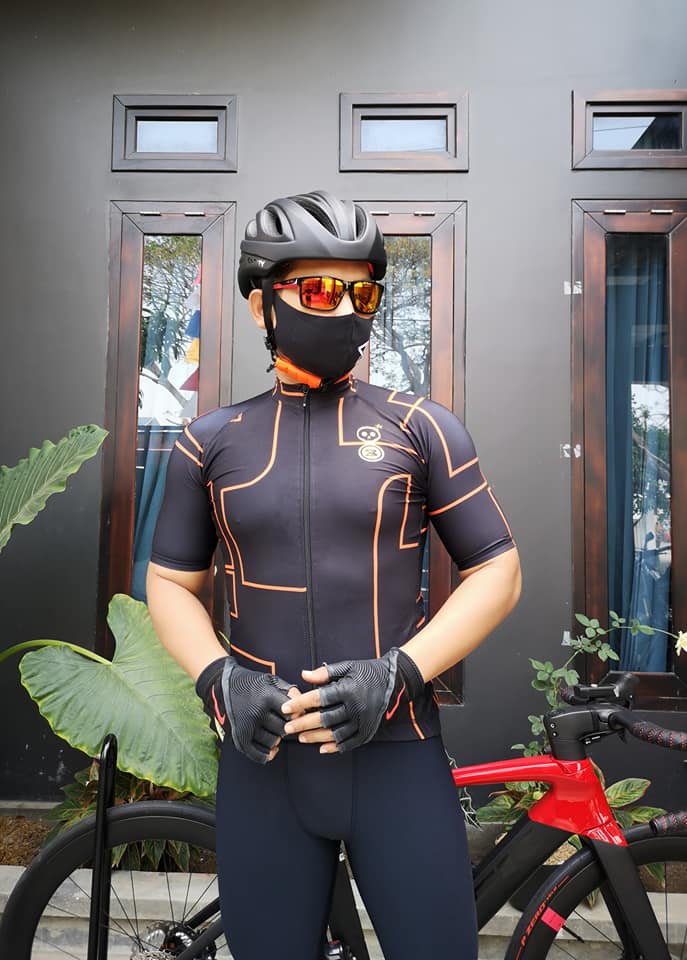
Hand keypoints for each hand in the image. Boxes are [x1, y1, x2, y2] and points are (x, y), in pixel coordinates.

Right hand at [195, 657, 299, 763]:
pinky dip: (266, 755)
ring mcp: (247, 726)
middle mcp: (256, 712)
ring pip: (272, 742)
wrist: (225, 685)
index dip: (298, 715)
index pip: (291, 713)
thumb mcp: (272, 680)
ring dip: (278, 739)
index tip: (297, 714)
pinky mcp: (239, 736)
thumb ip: (290, 691)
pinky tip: (273, 750)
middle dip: (289, 727)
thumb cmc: (253, 683)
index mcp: (266, 696)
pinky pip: (256, 754)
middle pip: (283, 729)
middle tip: (288, 723)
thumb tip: (304, 704)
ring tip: (277, 730)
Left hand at [282, 648, 424, 753]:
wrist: (395, 682)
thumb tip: (303, 675)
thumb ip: (325, 673)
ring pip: (334, 733)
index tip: (284, 708)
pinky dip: (334, 747)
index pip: (319, 698)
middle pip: (324, 718)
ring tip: (300, 737)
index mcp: (348, 689)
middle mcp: (355, 707)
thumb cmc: (367, 671)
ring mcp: (362, 721)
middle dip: (303, 724)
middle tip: (287, 728)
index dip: (300, 703)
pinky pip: (349, 743)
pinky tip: (321, 748)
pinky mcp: (368, 731)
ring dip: (315, 737)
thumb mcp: (347, 667)